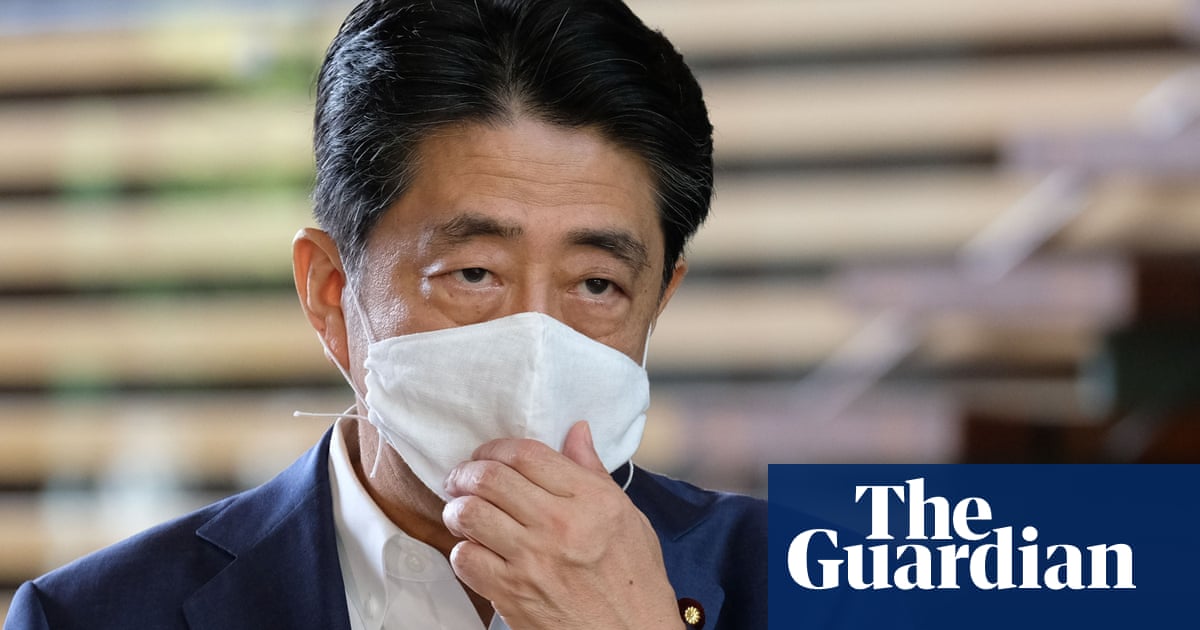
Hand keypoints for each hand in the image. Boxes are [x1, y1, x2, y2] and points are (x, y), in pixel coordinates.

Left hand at [442, 421, 682, 629]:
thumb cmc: (634, 578)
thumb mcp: (628, 516)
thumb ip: (593, 472)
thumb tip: (576, 431)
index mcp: (591, 500)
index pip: (526, 454)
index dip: (495, 448)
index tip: (486, 455)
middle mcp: (560, 525)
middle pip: (490, 478)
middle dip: (466, 473)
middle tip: (461, 479)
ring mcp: (533, 560)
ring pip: (469, 514)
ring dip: (457, 509)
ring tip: (462, 512)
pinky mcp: (512, 594)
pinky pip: (465, 558)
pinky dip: (462, 550)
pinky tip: (475, 550)